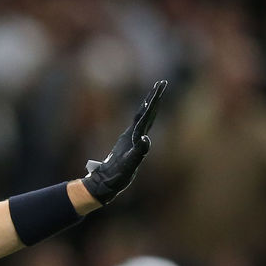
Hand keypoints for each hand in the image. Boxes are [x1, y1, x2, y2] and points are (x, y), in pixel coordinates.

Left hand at [82, 79, 167, 204]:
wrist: (104, 182)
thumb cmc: (117, 175)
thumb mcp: (130, 164)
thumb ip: (138, 152)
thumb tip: (145, 139)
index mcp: (133, 136)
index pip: (146, 114)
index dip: (154, 100)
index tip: (160, 86)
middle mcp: (131, 134)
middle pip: (144, 112)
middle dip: (154, 98)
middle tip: (161, 83)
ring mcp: (129, 138)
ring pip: (142, 118)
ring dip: (149, 106)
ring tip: (156, 96)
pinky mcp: (128, 144)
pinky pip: (140, 127)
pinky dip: (145, 119)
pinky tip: (146, 118)